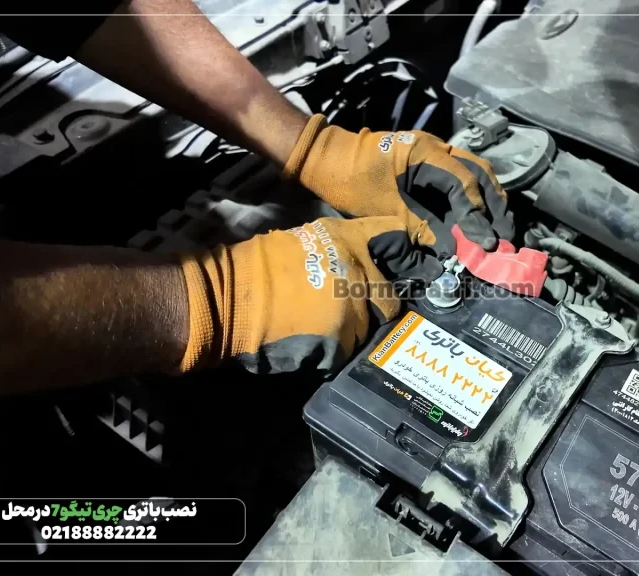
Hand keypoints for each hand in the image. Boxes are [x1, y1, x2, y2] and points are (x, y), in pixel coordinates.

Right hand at [178, 216, 441, 374]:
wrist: (229, 300)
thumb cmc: (257, 268)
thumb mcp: (305, 241)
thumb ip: (339, 252)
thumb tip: (362, 268)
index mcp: (345, 238)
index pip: (392, 235)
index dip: (403, 251)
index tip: (409, 264)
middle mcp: (357, 269)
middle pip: (390, 294)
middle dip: (380, 306)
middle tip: (361, 312)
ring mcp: (353, 307)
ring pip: (370, 326)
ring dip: (356, 331)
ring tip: (328, 330)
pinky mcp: (342, 340)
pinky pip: (350, 349)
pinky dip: (337, 351)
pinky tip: (316, 345)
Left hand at [283, 115, 513, 256]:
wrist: (326, 159)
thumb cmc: (351, 182)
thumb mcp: (388, 210)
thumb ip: (423, 228)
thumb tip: (453, 253)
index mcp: (426, 153)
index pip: (463, 184)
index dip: (476, 216)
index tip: (485, 243)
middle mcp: (437, 146)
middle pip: (479, 173)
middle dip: (494, 205)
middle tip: (505, 234)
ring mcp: (435, 151)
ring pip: (474, 172)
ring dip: (487, 200)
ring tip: (498, 227)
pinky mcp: (429, 161)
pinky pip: (459, 176)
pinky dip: (472, 196)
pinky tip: (478, 216)